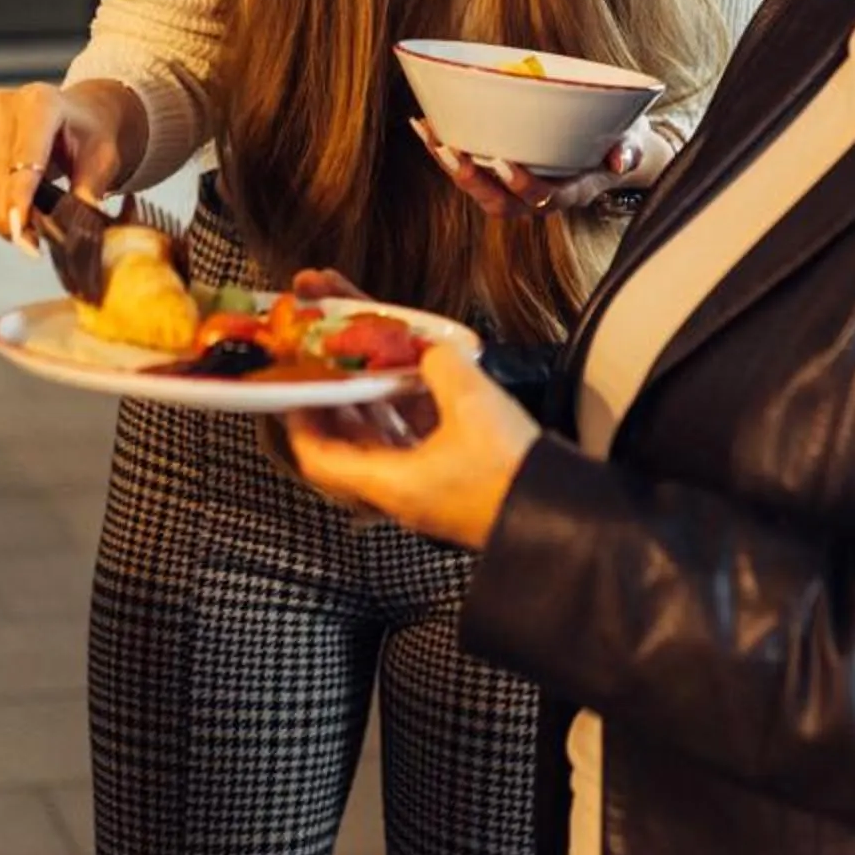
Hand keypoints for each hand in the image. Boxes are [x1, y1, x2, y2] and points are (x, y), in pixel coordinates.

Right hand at [0, 80, 141, 252]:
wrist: (75, 115)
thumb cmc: (91, 136)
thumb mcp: (102, 159)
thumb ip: (89, 189)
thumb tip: (78, 226)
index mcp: (41, 101)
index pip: (25, 154)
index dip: (20, 195)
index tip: (19, 230)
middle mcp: (4, 104)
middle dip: (12, 214)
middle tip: (30, 247)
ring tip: (25, 238)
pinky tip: (11, 218)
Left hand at [285, 342, 539, 550]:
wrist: (564, 516)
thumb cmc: (511, 472)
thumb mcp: (472, 404)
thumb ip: (440, 364)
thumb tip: (430, 350)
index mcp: (388, 483)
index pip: (319, 457)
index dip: (298, 419)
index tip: (290, 382)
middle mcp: (398, 485)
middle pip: (347, 434)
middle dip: (331, 385)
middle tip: (318, 342)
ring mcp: (425, 479)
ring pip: (379, 428)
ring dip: (366, 386)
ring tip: (353, 337)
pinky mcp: (452, 471)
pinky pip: (413, 431)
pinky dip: (402, 399)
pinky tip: (405, 362)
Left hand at [411, 116, 654, 219]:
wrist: (613, 151)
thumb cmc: (622, 142)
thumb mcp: (633, 143)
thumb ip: (629, 149)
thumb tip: (620, 160)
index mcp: (571, 192)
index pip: (543, 200)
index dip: (523, 186)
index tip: (504, 163)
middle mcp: (540, 197)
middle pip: (500, 203)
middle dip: (472, 180)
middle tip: (450, 151)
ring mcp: (518, 188)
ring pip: (479, 188)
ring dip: (450, 164)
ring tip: (430, 134)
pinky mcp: (501, 173)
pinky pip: (470, 168)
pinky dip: (446, 148)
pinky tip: (427, 122)